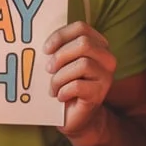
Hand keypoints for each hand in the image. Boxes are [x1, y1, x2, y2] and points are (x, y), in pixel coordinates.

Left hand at [44, 22, 115, 137]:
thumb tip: (39, 40)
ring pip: (82, 64)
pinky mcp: (99, 94)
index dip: (61, 36)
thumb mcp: (61, 64)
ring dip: (60, 77)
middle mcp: (106, 58)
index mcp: (97, 45)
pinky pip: (78, 85)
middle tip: (48, 69)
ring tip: (54, 87)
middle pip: (84, 44)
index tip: (45, 49)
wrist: (74, 117)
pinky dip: (63, 91)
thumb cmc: (65, 85)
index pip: (81, 28)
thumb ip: (57, 49)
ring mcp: (105, 76)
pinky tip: (60, 97)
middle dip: (61, 56)